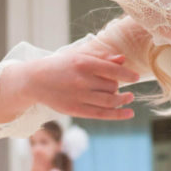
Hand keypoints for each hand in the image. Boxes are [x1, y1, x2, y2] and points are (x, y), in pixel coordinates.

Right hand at [25, 50, 139, 119]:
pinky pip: (101, 114)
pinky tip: (129, 113)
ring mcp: (78, 96)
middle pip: (112, 86)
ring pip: (109, 100)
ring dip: (123, 100)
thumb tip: (123, 59)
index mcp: (83, 63)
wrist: (35, 80)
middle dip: (117, 85)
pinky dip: (117, 114)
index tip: (136, 77)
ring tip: (129, 97)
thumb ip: (102, 57)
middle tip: (115, 84)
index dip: (127, 75)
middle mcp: (82, 80)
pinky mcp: (75, 110)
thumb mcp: (80, 56)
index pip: (112, 70)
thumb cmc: (61, 65)